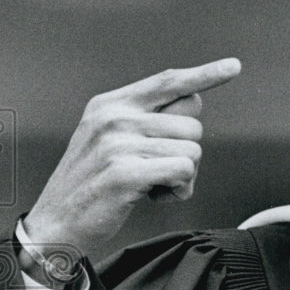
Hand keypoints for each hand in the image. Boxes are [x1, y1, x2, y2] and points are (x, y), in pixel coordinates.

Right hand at [24, 58, 241, 253]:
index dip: (205, 74)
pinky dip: (179, 189)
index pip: (168, 81)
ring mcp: (117, 144)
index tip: (233, 66)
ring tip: (150, 183)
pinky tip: (154, 195)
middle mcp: (114, 117)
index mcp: (111, 104)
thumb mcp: (109, 137)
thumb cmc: (92, 182)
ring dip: (182, 175)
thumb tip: (195, 101)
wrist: (56, 223)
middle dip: (185, 153)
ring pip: (192, 151)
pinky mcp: (125, 173)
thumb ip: (146, 118)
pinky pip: (184, 171)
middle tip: (155, 170)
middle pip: (192, 125)